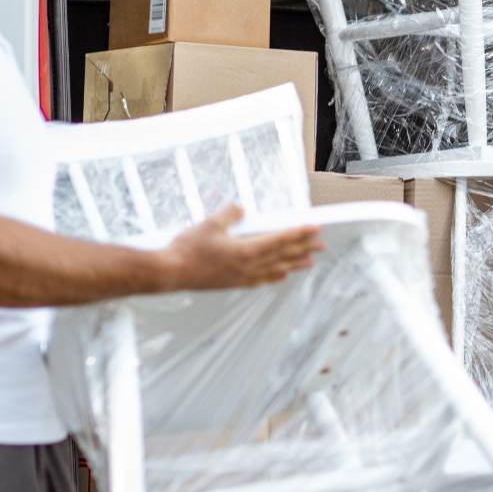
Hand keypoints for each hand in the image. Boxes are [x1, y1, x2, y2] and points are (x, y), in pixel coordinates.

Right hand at [162, 205, 322, 289]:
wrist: (172, 272)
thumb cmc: (188, 249)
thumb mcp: (209, 224)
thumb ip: (229, 215)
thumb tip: (241, 209)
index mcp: (246, 250)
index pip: (280, 240)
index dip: (299, 234)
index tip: (314, 229)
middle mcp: (249, 266)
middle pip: (283, 256)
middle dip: (303, 249)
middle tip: (321, 245)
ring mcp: (242, 276)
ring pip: (276, 270)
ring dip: (294, 264)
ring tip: (309, 262)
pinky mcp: (234, 283)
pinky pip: (261, 280)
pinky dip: (275, 277)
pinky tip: (281, 276)